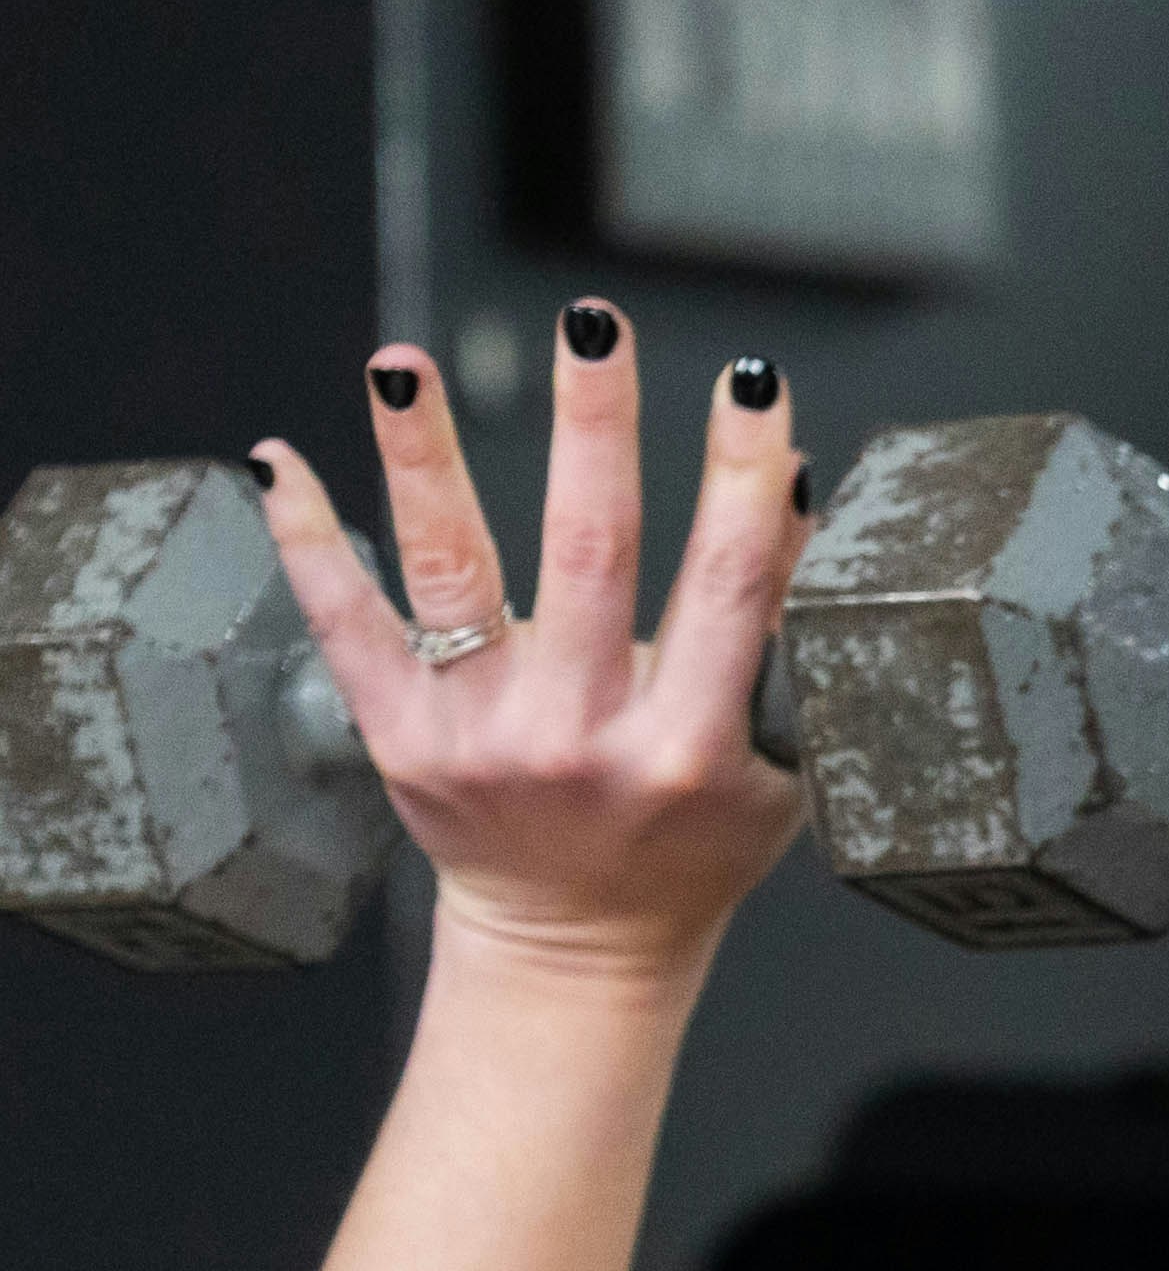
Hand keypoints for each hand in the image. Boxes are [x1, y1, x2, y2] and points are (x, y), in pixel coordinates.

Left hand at [249, 308, 810, 983]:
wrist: (578, 951)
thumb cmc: (688, 850)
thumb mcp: (770, 775)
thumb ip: (775, 654)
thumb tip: (786, 497)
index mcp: (686, 751)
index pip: (729, 588)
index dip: (746, 481)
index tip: (758, 390)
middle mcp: (581, 741)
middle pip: (590, 553)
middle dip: (598, 425)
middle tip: (596, 319)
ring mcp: (481, 737)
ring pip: (450, 574)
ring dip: (425, 459)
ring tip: (406, 365)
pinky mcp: (402, 739)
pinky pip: (346, 625)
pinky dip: (308, 539)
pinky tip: (279, 458)